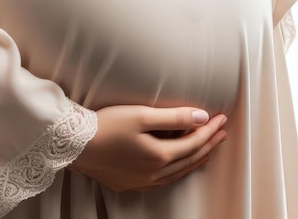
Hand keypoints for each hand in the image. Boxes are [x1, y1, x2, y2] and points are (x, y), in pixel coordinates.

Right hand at [69, 105, 227, 191]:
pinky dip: (177, 170)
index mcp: (160, 155)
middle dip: (208, 144)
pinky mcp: (129, 183)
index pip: (194, 142)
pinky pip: (163, 180)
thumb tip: (201, 116)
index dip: (210, 129)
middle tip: (221, 132)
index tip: (221, 117)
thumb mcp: (142, 115)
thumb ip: (174, 117)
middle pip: (190, 159)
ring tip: (207, 150)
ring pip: (178, 173)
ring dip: (195, 159)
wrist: (76, 144)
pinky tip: (176, 167)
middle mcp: (155, 173)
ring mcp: (142, 181)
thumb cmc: (107, 125)